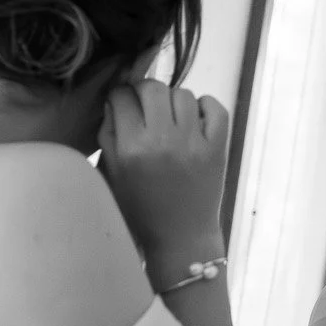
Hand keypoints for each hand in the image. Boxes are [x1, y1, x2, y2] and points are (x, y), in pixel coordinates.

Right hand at [97, 81, 228, 262]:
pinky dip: (204, 106)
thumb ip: (108, 136)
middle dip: (144, 93)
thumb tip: (115, 102)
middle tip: (145, 108)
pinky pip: (214, 106)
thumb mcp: (112, 176)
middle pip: (152, 87)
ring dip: (173, 101)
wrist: (180, 238)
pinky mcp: (218, 147)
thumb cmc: (139, 210)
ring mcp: (194, 142)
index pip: (121, 96)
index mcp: (131, 149)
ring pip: (182, 93)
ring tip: (169, 118)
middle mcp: (163, 141)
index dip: (119, 97)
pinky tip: (194, 120)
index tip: (123, 105)